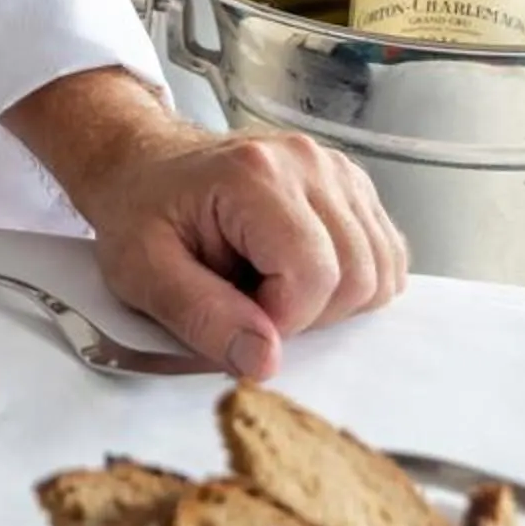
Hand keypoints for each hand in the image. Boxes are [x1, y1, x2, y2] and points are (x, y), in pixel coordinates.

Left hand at [5, 68, 409, 378]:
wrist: (141, 166)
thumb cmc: (138, 212)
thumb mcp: (143, 272)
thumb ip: (203, 317)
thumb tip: (264, 362)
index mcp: (255, 175)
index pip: (313, 276)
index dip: (279, 319)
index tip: (233, 315)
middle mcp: (308, 163)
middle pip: (357, 277)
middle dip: (306, 314)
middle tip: (247, 301)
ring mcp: (336, 171)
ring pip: (380, 273)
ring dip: (330, 302)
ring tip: (268, 285)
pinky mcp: (352, 187)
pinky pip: (386, 258)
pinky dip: (350, 285)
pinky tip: (298, 275)